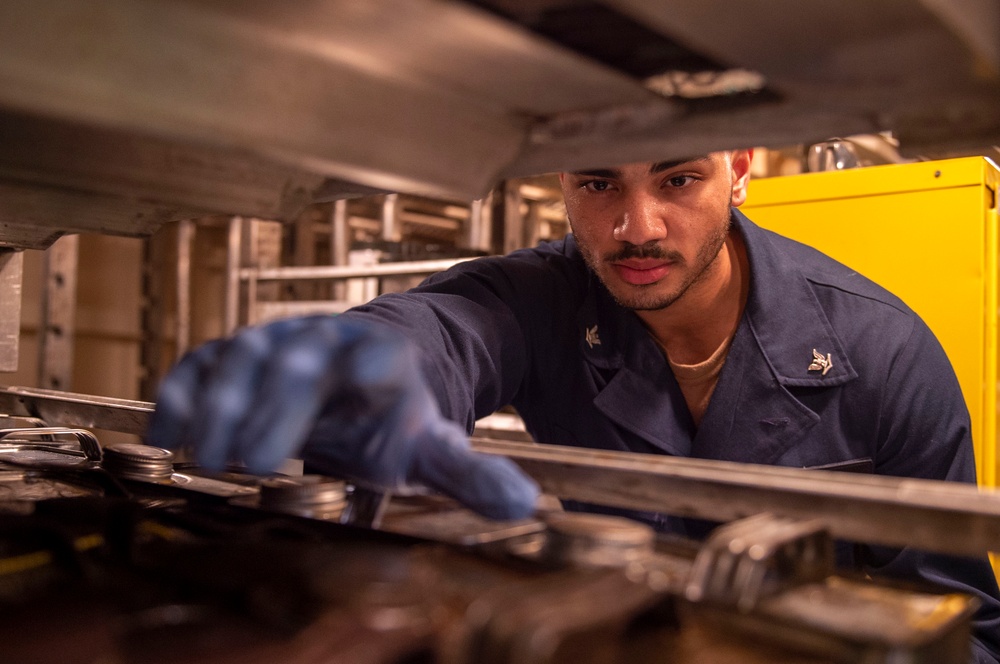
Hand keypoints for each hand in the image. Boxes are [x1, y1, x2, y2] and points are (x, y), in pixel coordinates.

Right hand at [147, 316, 538, 519]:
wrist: (370, 360)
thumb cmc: (398, 412)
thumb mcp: (434, 444)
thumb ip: (471, 475)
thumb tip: (526, 507)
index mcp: (381, 361)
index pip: (370, 371)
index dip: (347, 393)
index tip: (318, 433)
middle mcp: (325, 342)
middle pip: (295, 365)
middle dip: (272, 410)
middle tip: (255, 463)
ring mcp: (277, 340)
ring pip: (243, 357)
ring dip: (221, 405)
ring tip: (207, 457)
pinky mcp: (238, 350)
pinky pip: (203, 363)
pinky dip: (182, 394)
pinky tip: (167, 438)